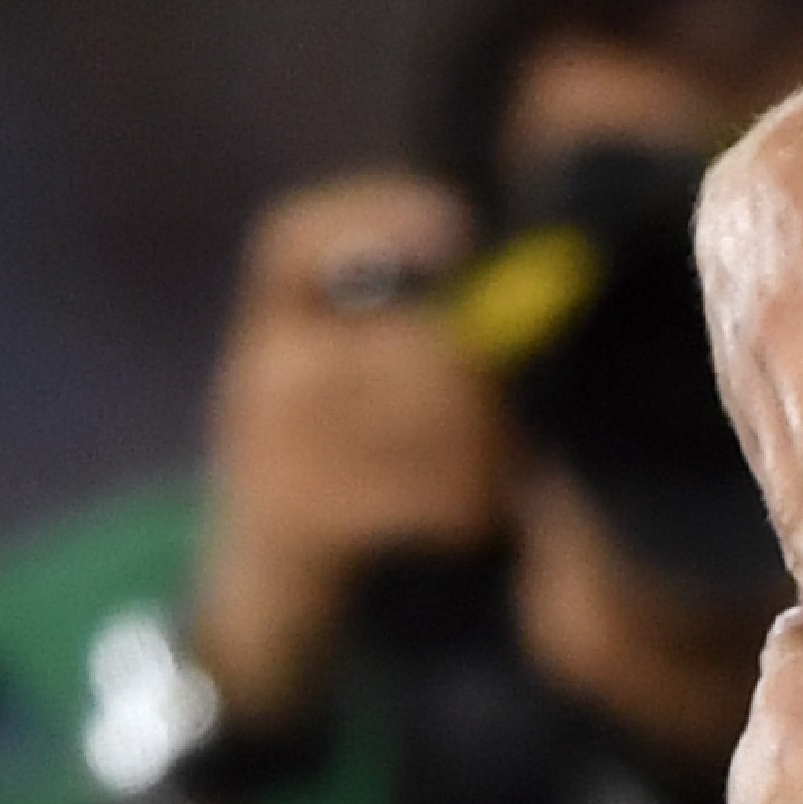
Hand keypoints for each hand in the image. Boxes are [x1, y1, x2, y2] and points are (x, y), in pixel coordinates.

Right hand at [186, 171, 506, 726]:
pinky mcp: (296, 517)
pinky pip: (420, 495)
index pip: (294, 240)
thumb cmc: (342, 457)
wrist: (262, 585)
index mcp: (272, 317)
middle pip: (411, 337)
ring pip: (429, 417)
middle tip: (525, 403)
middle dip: (488, 373)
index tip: (462, 231)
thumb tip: (541, 282)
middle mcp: (261, 369)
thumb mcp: (349, 374)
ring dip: (490, 447)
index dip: (378, 217)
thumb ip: (420, 320)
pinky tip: (476, 514)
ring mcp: (269, 446)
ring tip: (505, 463)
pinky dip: (467, 505)